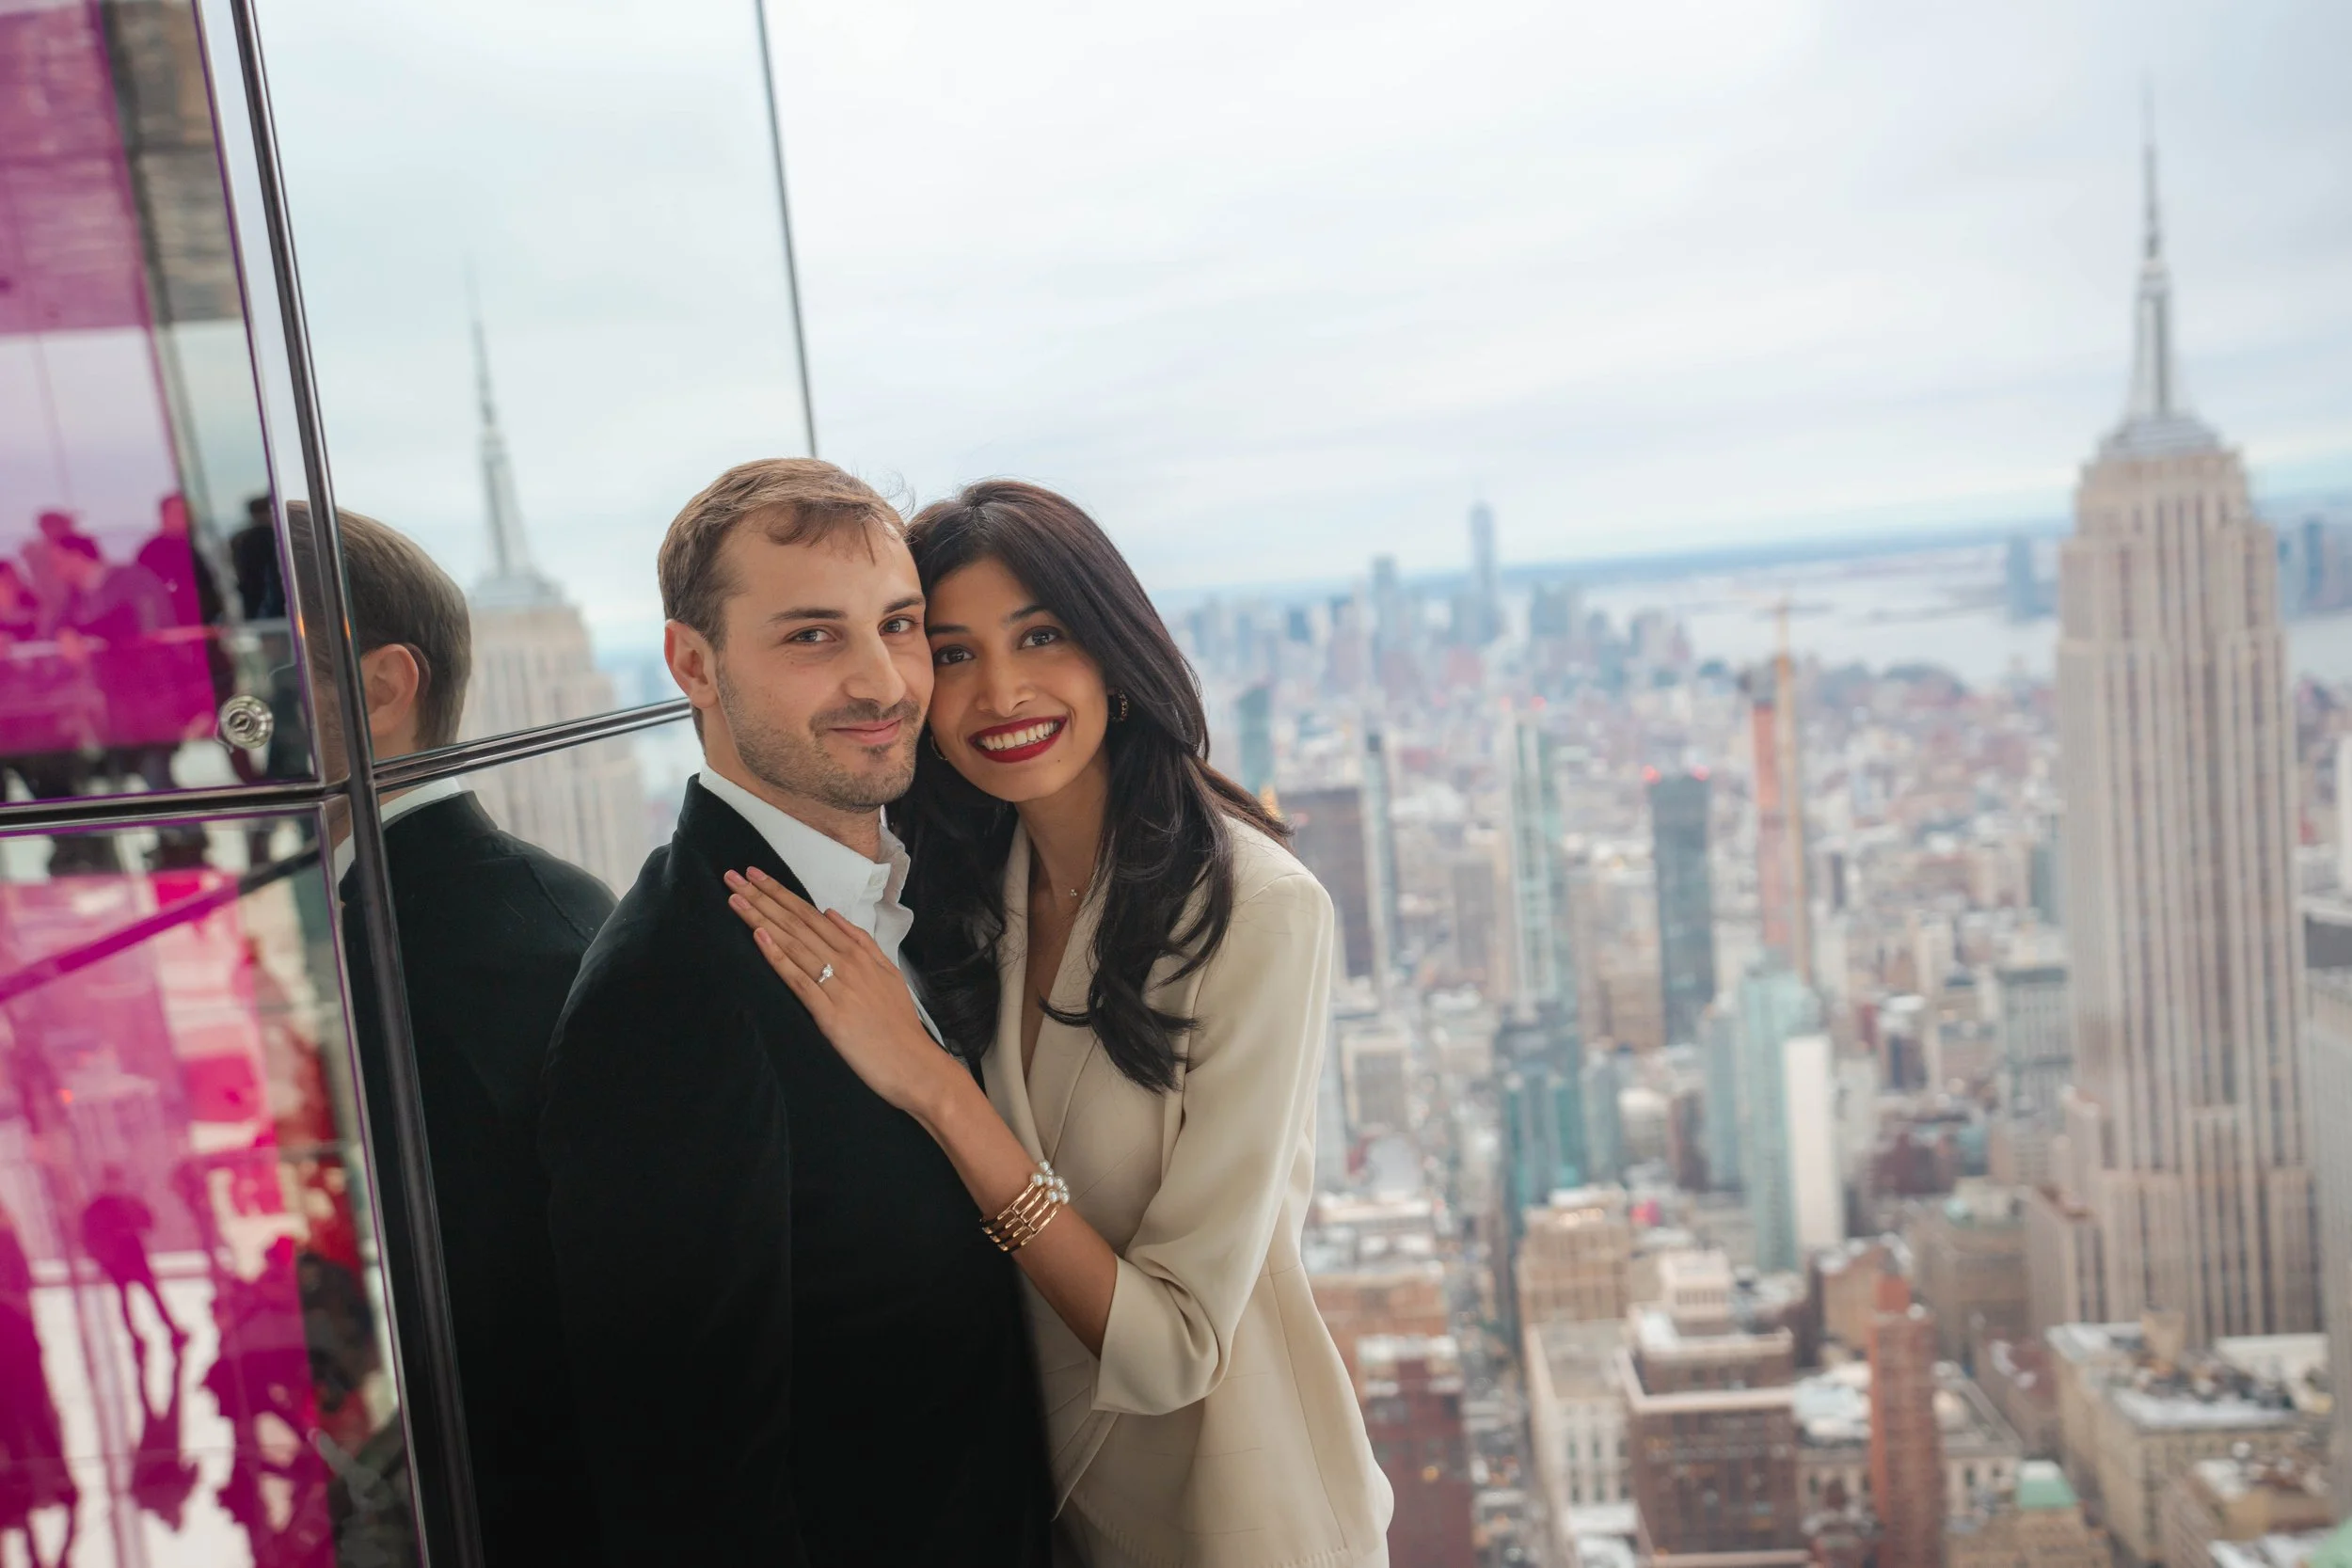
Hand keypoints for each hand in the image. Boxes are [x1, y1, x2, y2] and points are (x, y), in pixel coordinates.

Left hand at [723, 867, 955, 1118]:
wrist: (912, 1063)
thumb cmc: (898, 1024)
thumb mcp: (888, 972)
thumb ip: (861, 941)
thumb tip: (831, 913)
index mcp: (859, 951)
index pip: (811, 915)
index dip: (781, 894)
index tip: (756, 877)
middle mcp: (846, 962)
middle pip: (797, 923)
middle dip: (763, 898)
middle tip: (733, 878)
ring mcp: (837, 986)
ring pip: (793, 944)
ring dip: (761, 919)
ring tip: (736, 900)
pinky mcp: (828, 1013)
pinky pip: (797, 979)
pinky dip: (777, 956)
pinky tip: (759, 938)